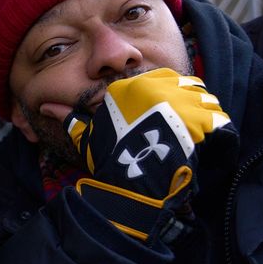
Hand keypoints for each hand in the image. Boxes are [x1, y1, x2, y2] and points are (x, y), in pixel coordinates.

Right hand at [64, 68, 232, 244]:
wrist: (140, 183)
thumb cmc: (114, 159)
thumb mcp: (89, 138)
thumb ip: (70, 119)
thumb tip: (45, 106)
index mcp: (132, 87)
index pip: (151, 79)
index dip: (157, 98)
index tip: (157, 118)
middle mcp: (160, 86)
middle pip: (177, 84)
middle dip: (180, 102)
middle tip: (176, 126)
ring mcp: (185, 100)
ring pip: (199, 96)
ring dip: (198, 112)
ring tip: (192, 132)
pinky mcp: (206, 118)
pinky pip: (217, 115)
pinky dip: (215, 128)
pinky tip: (206, 141)